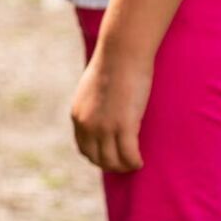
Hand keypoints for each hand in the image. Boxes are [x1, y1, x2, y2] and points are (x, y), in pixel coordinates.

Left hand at [70, 49, 151, 172]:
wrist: (121, 54)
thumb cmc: (112, 65)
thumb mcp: (93, 88)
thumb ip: (94, 105)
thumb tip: (104, 113)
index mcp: (78, 116)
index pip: (84, 149)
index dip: (99, 157)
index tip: (112, 158)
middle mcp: (87, 124)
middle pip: (98, 159)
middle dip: (112, 165)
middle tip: (126, 164)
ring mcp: (104, 127)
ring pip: (113, 161)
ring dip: (125, 166)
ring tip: (135, 164)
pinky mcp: (123, 126)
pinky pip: (129, 156)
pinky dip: (135, 162)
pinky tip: (141, 162)